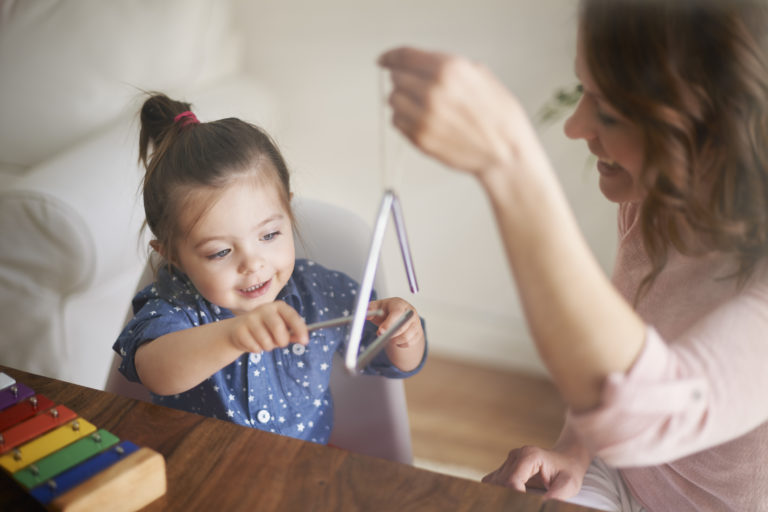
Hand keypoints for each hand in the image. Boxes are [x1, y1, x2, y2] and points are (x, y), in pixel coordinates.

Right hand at [227, 301, 308, 352]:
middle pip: (278, 327)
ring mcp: (250, 318)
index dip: (300, 329)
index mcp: (278, 306)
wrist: (239, 330)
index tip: (305, 341)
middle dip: (282, 341)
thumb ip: (293, 333)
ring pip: (266, 341)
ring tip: (265, 342)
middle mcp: (264, 309)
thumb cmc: (266, 329)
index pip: (291, 316)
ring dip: (268, 347)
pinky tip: (253, 343)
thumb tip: (303, 339)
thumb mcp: (282, 329)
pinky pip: (255, 347)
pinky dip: (257, 349)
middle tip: (281, 343)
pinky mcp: (240, 330)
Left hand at [367, 298, 422, 347]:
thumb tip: (366, 313)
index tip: (381, 331)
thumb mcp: (377, 306)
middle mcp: (411, 313)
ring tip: (388, 336)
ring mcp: (416, 323)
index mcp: (400, 304)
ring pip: (406, 337)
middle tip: (380, 334)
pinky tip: (395, 339)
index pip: (397, 313)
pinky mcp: (418, 332)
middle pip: (403, 326)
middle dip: (390, 333)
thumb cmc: (387, 310)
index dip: (389, 323)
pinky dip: (400, 344)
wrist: (398, 316)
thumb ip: (370, 308)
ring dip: (394, 340)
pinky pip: (409, 343)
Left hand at [378, 46, 539, 178]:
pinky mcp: (419, 138)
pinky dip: (405, 120)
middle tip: (419, 89)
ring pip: (393, 100)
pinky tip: (424, 122)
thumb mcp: (481, 76)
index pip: (405, 56)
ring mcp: (424, 117)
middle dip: (405, 81)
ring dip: (403, 101)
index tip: (384, 60)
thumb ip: (449, 66)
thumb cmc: (499, 117)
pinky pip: (397, 122)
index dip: (391, 56)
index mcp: (449, 70)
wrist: (505, 153)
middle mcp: (433, 91)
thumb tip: (423, 64)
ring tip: (424, 107)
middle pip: (397, 78)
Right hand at [482, 445, 588, 500]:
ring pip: (493, 483)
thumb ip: (555, 497)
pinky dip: (497, 493)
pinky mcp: (505, 467)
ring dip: (502, 496)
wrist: (567, 458)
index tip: (525, 506)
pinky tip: (509, 500)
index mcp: (529, 455)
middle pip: (500, 483)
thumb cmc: (569, 471)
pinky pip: (493, 482)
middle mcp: (515, 455)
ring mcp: (509, 460)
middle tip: (520, 506)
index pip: (512, 481)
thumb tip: (541, 507)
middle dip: (508, 499)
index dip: (515, 498)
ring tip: (516, 504)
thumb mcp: (568, 485)